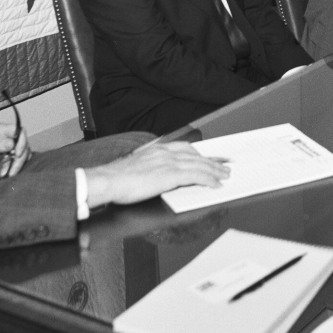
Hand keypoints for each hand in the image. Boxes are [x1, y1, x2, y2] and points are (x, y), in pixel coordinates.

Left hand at [0, 124, 30, 177]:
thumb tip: (12, 144)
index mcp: (2, 130)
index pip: (19, 131)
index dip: (22, 142)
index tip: (17, 154)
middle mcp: (9, 136)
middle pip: (24, 143)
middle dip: (20, 158)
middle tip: (12, 171)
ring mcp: (12, 145)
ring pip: (24, 152)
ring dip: (18, 164)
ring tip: (9, 174)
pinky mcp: (13, 154)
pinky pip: (21, 159)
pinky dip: (17, 166)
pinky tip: (10, 172)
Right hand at [85, 142, 231, 208]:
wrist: (107, 180)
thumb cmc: (116, 178)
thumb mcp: (137, 165)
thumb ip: (151, 166)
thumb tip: (159, 174)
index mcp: (158, 149)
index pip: (186, 148)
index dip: (200, 153)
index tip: (210, 156)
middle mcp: (166, 152)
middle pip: (196, 156)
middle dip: (213, 161)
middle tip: (225, 166)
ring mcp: (169, 163)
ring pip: (199, 164)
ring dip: (215, 170)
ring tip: (225, 176)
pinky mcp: (170, 175)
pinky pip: (195, 176)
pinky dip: (208, 180)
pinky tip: (215, 184)